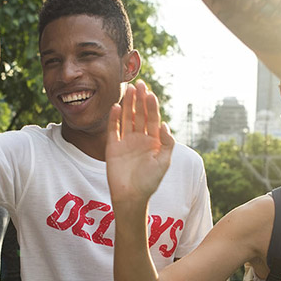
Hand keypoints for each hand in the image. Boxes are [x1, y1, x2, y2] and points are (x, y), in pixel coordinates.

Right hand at [105, 80, 174, 206]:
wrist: (131, 196)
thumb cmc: (150, 181)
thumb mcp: (164, 162)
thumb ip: (166, 143)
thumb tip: (166, 125)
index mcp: (154, 141)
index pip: (153, 119)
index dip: (152, 106)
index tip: (150, 93)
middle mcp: (140, 138)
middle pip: (140, 114)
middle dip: (140, 100)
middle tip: (140, 84)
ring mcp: (126, 141)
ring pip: (127, 118)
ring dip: (128, 104)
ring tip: (129, 89)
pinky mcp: (113, 146)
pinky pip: (113, 129)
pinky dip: (114, 118)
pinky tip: (116, 107)